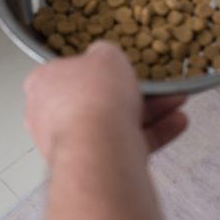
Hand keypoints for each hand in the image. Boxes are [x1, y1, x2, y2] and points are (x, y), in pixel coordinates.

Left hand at [24, 41, 187, 161]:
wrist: (100, 147)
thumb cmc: (94, 95)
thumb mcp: (106, 55)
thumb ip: (104, 54)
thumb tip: (103, 57)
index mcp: (42, 84)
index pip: (66, 72)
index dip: (95, 69)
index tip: (117, 69)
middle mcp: (49, 116)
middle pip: (94, 99)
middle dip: (130, 92)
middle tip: (154, 86)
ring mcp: (71, 144)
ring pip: (114, 123)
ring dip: (149, 111)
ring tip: (176, 101)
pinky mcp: (95, 165)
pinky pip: (125, 145)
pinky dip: (152, 133)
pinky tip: (177, 122)